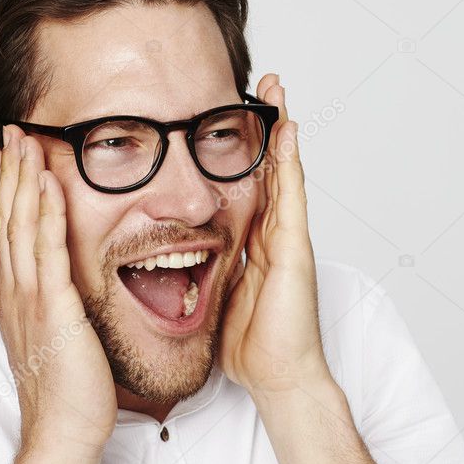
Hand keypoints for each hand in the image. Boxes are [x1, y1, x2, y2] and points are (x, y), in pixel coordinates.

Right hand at [0, 126, 116, 454]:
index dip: (4, 191)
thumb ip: (52, 304)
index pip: (5, 232)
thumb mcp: (53, 335)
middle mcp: (14, 291)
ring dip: (22, 178)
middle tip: (6, 130)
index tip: (4, 156)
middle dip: (6, 172)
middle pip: (5, 219)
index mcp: (14, 297)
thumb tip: (60, 285)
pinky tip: (49, 182)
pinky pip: (48, 250)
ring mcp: (28, 298)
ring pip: (21, 225)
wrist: (63, 432)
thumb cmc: (66, 391)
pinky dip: (47, 212)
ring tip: (22, 138)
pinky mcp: (52, 308)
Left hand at [218, 75, 332, 397]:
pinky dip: (290, 161)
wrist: (278, 377)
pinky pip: (291, 195)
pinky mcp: (294, 249)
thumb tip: (169, 263)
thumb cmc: (252, 346)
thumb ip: (203, 273)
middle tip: (261, 86)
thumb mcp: (215, 297)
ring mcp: (287, 239)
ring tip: (276, 90)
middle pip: (270, 168)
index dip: (244, 151)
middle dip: (265, 127)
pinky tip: (287, 130)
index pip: (248, 186)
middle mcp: (273, 235)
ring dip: (280, 129)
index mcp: (253, 244)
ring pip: (284, 171)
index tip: (228, 118)